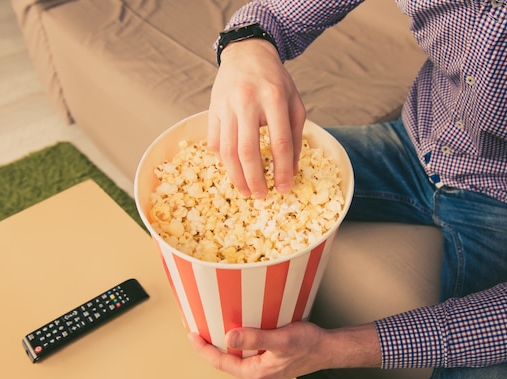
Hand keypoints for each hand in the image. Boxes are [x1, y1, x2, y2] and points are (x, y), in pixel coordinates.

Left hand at [188, 321, 381, 378]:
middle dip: (208, 344)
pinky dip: (237, 338)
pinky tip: (236, 326)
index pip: (219, 362)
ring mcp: (262, 366)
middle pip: (224, 360)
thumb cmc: (309, 345)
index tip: (191, 332)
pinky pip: (246, 350)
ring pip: (235, 355)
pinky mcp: (268, 358)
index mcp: (255, 373)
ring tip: (210, 324)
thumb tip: (229, 337)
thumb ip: (255, 338)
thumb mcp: (281, 339)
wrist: (328, 348)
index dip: (202, 347)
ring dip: (222, 341)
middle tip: (196, 325)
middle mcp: (256, 372)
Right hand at [208, 39, 305, 197]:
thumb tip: (291, 170)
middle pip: (248, 150)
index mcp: (274, 98)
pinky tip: (234, 171)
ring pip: (227, 150)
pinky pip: (214, 142)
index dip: (282, 170)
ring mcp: (225, 106)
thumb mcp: (294, 103)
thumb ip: (295, 136)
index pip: (279, 142)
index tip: (284, 188)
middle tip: (261, 196)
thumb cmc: (275, 82)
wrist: (247, 54)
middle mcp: (247, 102)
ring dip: (236, 176)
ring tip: (246, 191)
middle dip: (254, 179)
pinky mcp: (212, 110)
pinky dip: (223, 161)